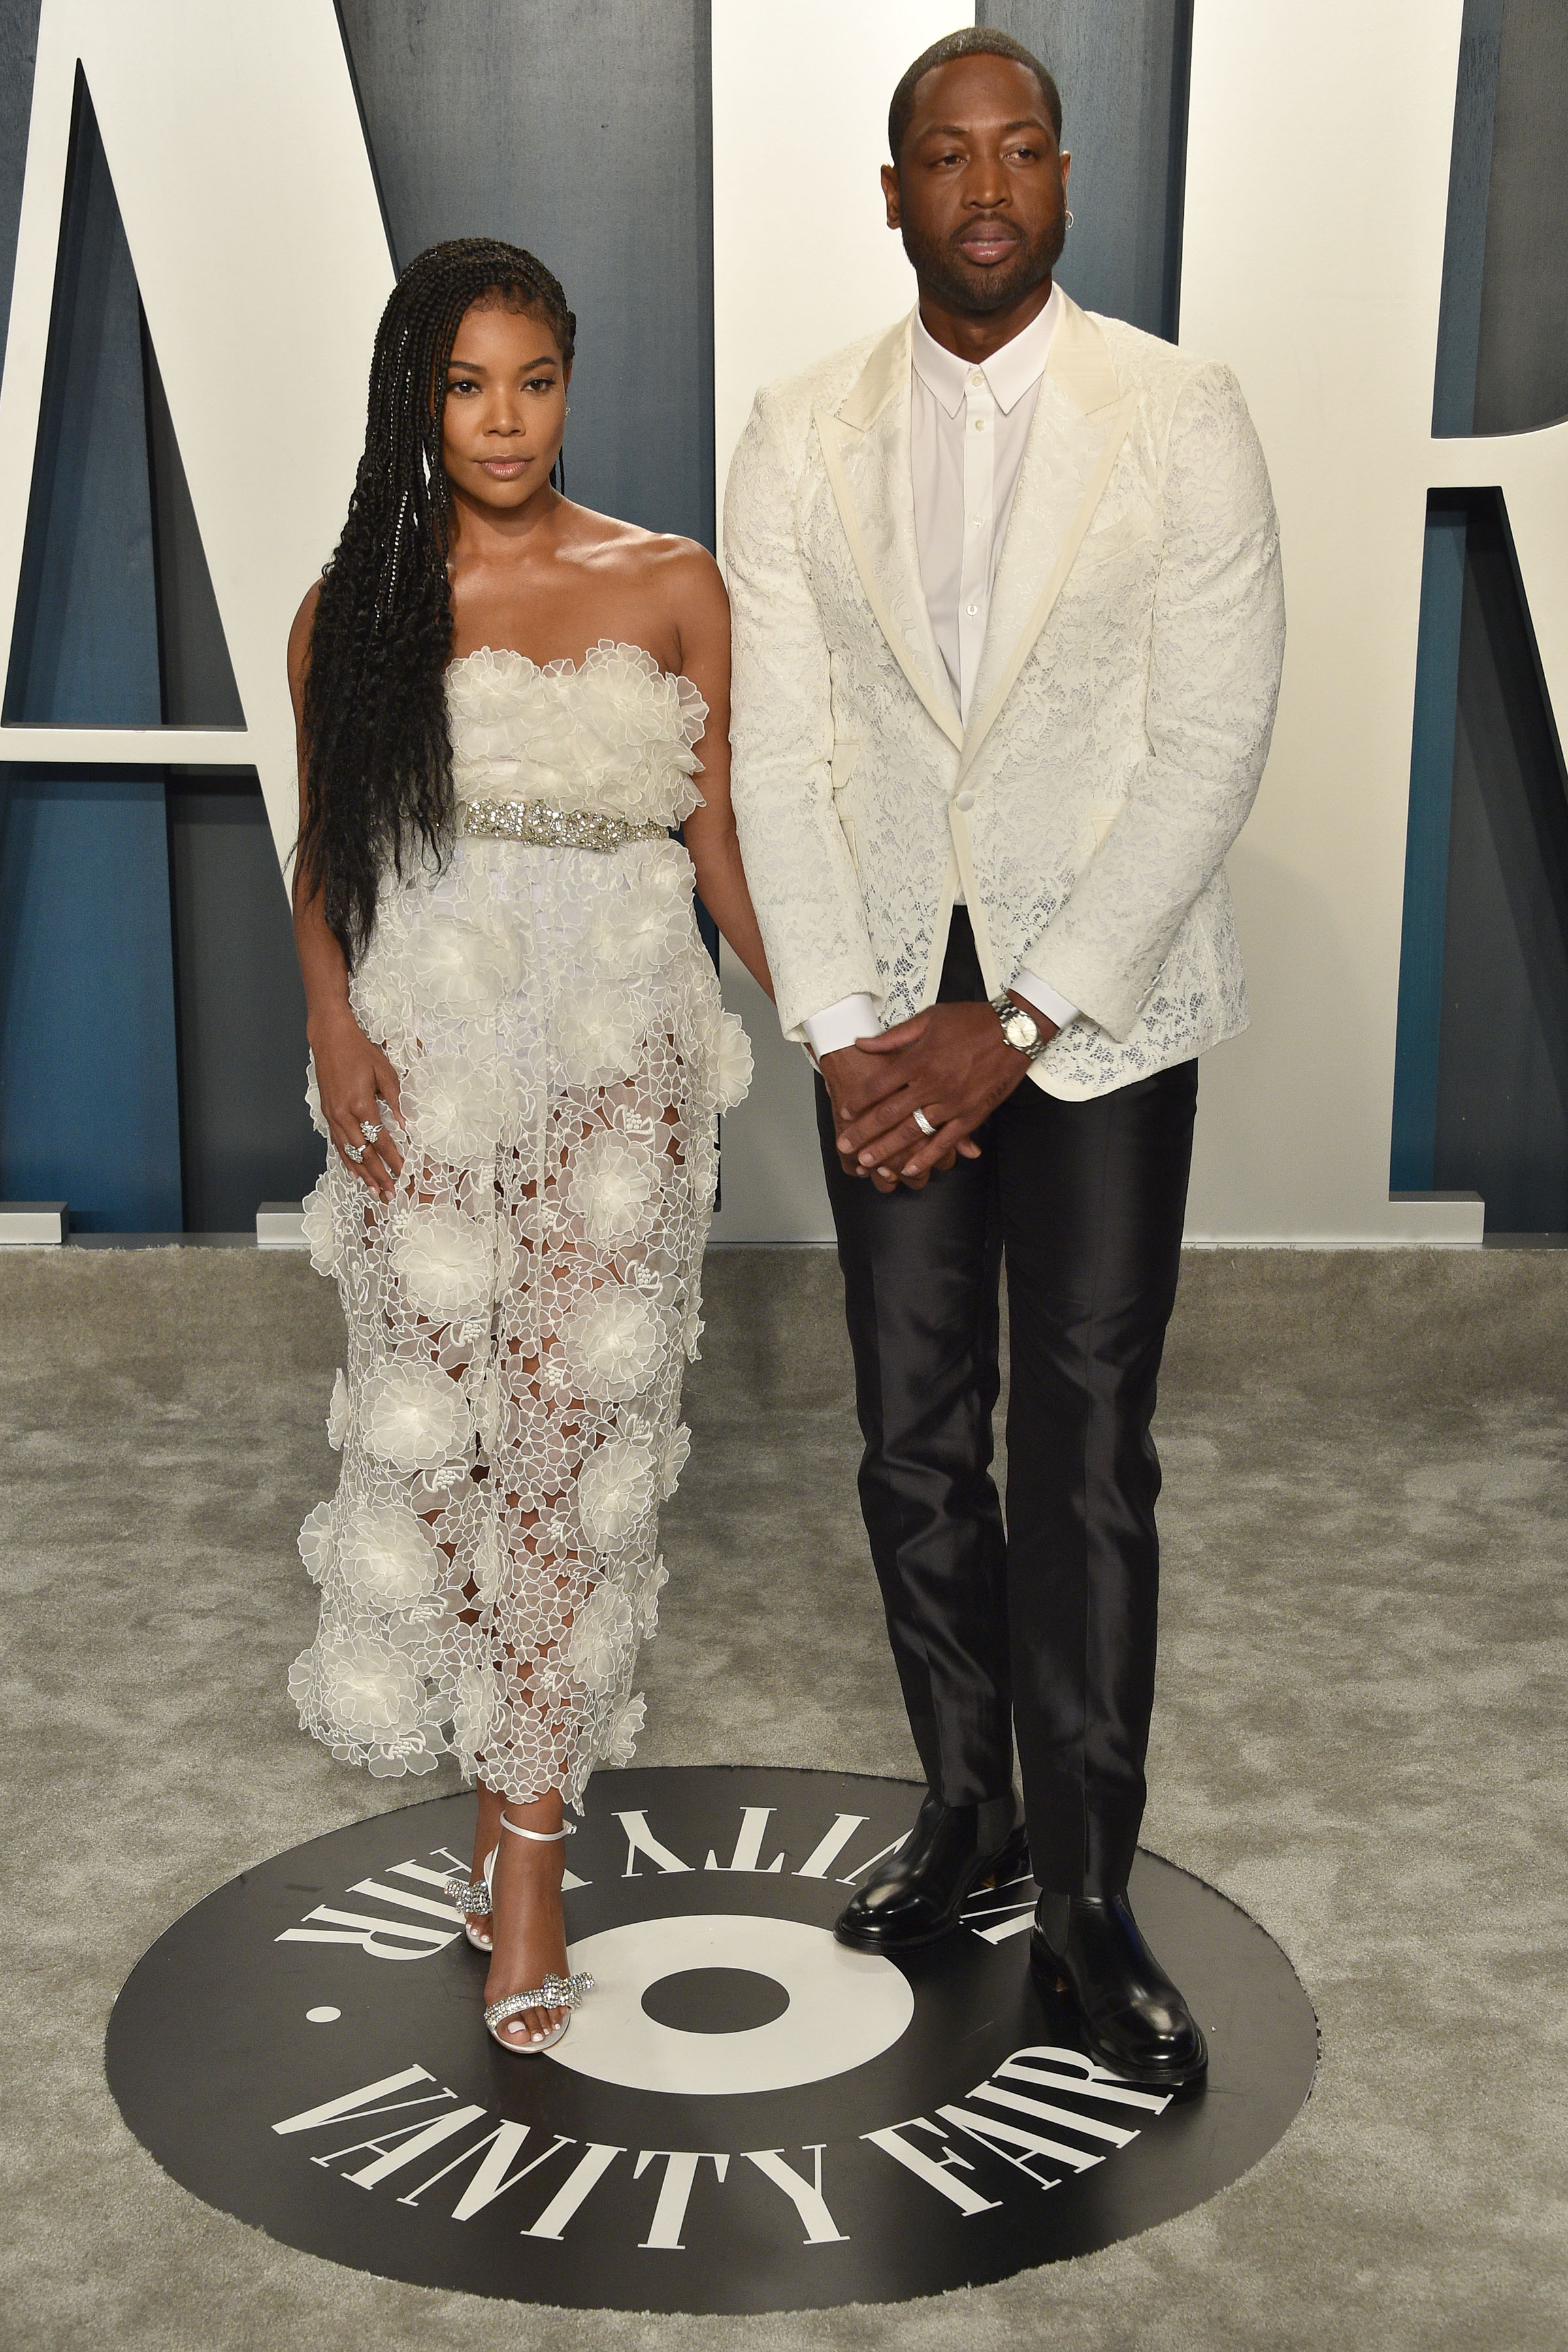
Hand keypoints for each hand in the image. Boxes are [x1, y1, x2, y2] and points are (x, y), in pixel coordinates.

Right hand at [309, 1006, 404, 1201]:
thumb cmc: (359, 1051)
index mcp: (361, 1104)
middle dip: (379, 1175)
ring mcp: (333, 1115)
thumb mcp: (385, 1072)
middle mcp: (344, 1114)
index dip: (393, 1159)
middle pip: (363, 1153)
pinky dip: (346, 1159)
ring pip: (348, 1152)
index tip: (404, 1173)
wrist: (330, 1038)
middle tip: (390, 1194)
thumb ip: (396, 1101)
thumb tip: (407, 1126)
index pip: (380, 1140)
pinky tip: (355, 1172)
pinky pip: (337, 1143)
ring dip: (363, 1173)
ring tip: (374, 1191)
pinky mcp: (327, 1113)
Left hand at [835, 999, 1055, 1186]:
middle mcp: (932, 1084)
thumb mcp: (929, 1018)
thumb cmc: (972, 1020)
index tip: (845, 1112)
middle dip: (863, 1132)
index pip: (878, 1086)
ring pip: (912, 1131)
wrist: (1015, 1029)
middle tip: (844, 1146)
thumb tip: (862, 1043)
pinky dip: (928, 1157)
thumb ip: (894, 1036)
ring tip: (867, 1161)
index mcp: (918, 1060)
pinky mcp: (972, 1114)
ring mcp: (952, 1102)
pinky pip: (946, 1141)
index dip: (859, 1101)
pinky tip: (911, 1169)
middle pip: (889, 1113)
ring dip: (887, 1148)